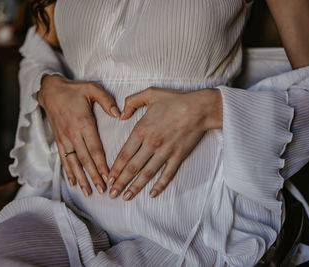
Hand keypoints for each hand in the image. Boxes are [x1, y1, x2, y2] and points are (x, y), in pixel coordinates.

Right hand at [38, 74, 120, 196]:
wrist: (50, 90)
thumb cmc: (74, 89)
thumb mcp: (92, 88)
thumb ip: (107, 101)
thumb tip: (119, 114)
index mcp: (83, 123)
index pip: (95, 148)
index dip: (101, 164)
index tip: (108, 176)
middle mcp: (73, 134)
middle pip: (85, 159)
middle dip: (94, 176)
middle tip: (102, 190)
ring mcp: (64, 139)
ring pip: (74, 162)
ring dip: (81, 178)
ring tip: (88, 192)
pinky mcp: (59, 140)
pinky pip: (64, 159)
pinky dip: (68, 172)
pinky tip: (73, 183)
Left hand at [107, 87, 221, 200]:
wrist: (200, 108)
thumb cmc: (175, 100)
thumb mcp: (150, 94)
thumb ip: (131, 102)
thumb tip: (120, 115)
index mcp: (141, 130)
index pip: (124, 154)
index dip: (115, 168)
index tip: (108, 178)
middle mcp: (151, 143)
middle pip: (132, 167)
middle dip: (120, 182)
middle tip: (111, 194)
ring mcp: (165, 151)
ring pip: (146, 173)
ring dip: (135, 187)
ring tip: (126, 197)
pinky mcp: (178, 156)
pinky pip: (167, 174)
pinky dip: (160, 185)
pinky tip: (152, 194)